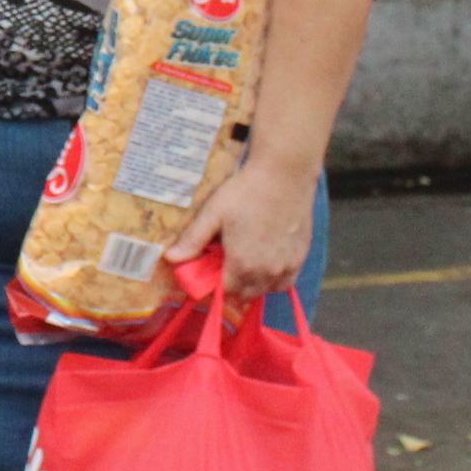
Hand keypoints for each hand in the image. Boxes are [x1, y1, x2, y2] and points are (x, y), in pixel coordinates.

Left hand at [170, 153, 318, 306]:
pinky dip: (276, 280)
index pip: (226, 293)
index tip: (210, 273)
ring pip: (267, 290)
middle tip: (225, 267)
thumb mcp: (213, 213)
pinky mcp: (301, 256)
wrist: (285, 175)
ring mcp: (286, 266)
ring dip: (254, 286)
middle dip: (233, 288)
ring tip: (246, 266)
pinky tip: (267, 264)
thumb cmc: (246, 192)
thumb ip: (193, 240)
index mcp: (242, 264)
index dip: (215, 286)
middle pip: (247, 296)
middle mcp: (266, 272)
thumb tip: (169, 258)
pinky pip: (287, 282)